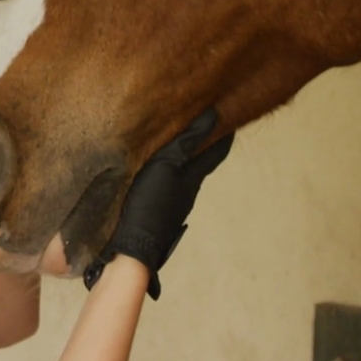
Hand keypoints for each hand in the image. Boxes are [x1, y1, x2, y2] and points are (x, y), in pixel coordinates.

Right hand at [84, 108, 232, 299]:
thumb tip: (213, 117)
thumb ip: (186, 143)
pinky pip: (170, 184)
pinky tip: (157, 168)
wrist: (133, 248)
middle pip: (201, 161)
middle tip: (201, 121)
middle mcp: (188, 189)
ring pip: (185, 173)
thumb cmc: (149, 204)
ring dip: (185, 156)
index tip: (227, 113)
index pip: (216, 150)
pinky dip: (170, 170)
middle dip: (204, 142)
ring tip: (175, 139)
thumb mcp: (166, 167)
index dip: (224, 132)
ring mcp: (175, 203)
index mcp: (192, 176)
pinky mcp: (161, 211)